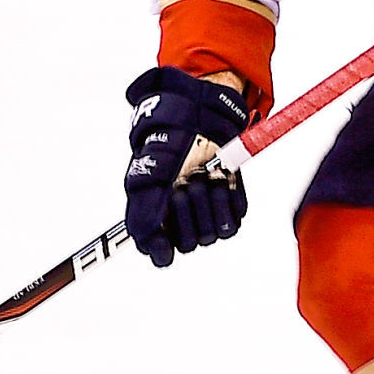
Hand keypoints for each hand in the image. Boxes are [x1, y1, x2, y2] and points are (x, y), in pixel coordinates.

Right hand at [123, 67, 250, 266]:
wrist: (200, 121)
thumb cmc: (167, 145)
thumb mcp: (146, 178)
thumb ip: (142, 215)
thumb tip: (150, 252)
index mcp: (156, 218)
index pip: (159, 253)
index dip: (162, 244)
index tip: (164, 232)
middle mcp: (181, 220)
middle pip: (187, 244)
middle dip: (185, 213)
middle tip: (184, 186)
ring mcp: (206, 215)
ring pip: (209, 236)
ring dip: (206, 205)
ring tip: (201, 179)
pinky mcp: (229, 210)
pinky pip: (231, 224)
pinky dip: (226, 203)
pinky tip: (219, 182)